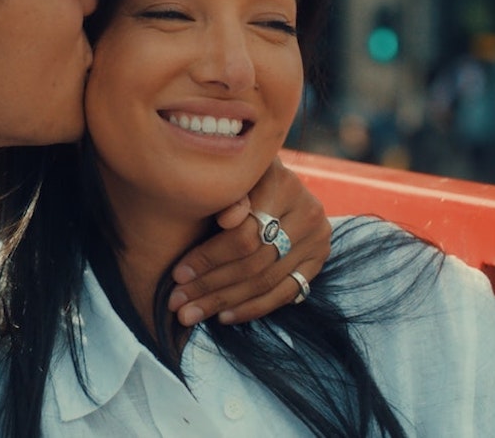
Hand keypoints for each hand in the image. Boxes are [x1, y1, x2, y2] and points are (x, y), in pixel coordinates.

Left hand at [167, 156, 329, 325]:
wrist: (267, 181)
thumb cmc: (234, 177)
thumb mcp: (229, 177)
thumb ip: (228, 194)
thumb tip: (228, 220)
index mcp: (283, 184)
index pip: (245, 234)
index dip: (209, 257)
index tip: (177, 275)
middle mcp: (307, 212)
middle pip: (254, 262)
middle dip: (210, 286)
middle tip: (177, 303)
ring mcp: (317, 240)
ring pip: (266, 282)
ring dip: (225, 302)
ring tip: (191, 314)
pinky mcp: (317, 261)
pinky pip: (285, 293)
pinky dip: (253, 308)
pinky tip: (223, 316)